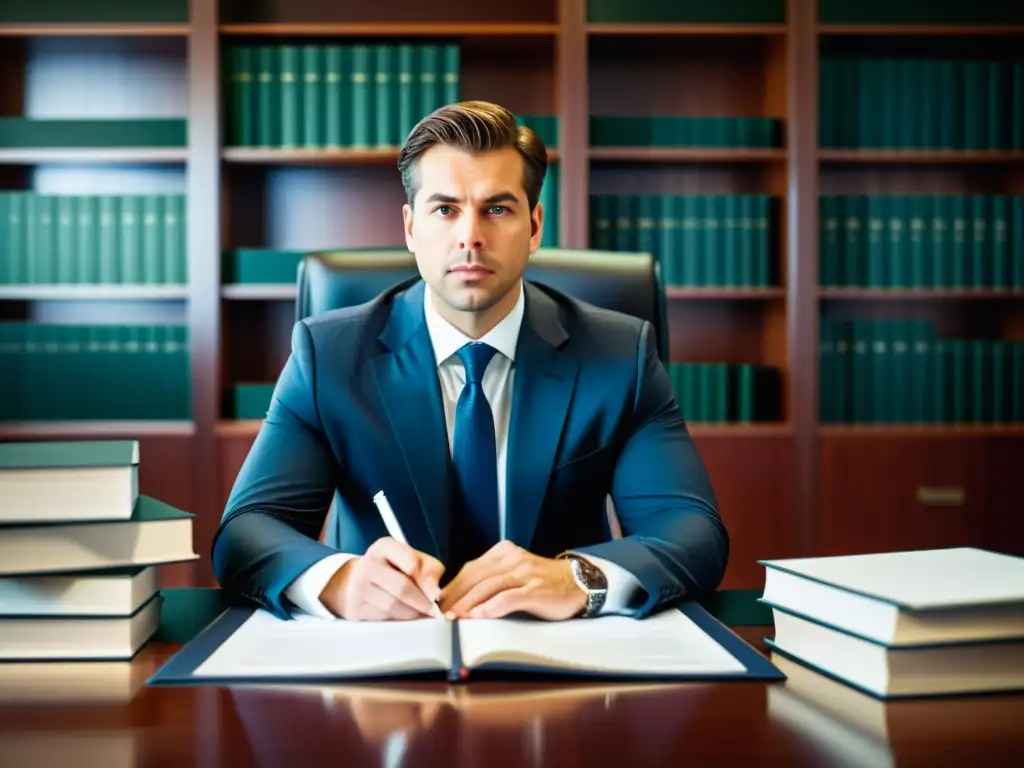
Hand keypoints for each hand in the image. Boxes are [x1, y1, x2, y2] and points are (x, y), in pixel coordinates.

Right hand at [319, 537, 444, 620]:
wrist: (359, 581)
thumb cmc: (395, 570)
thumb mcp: (416, 561)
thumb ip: (430, 571)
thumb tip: (434, 593)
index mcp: (385, 547)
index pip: (408, 558)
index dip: (425, 577)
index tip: (435, 592)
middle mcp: (368, 564)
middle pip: (402, 588)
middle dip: (422, 602)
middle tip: (433, 611)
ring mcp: (358, 586)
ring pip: (393, 606)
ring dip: (412, 614)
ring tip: (420, 613)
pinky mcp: (355, 608)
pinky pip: (383, 618)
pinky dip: (398, 621)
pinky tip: (404, 616)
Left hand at [438, 541, 587, 619]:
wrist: (579, 582)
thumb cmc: (543, 582)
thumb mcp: (514, 572)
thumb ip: (491, 579)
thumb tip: (461, 598)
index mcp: (503, 552)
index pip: (470, 569)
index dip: (452, 587)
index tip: (437, 604)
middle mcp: (512, 558)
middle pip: (474, 577)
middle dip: (454, 597)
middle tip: (439, 615)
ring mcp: (524, 573)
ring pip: (487, 587)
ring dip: (467, 604)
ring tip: (453, 619)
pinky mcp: (535, 590)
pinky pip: (508, 598)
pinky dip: (490, 607)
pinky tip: (478, 617)